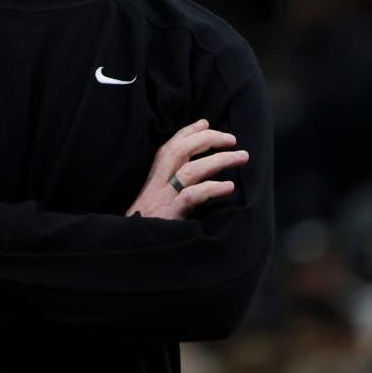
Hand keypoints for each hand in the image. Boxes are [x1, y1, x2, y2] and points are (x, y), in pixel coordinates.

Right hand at [125, 119, 246, 219]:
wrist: (130, 249)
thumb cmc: (148, 226)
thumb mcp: (156, 202)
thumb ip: (170, 187)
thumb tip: (195, 175)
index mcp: (154, 180)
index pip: (169, 147)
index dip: (187, 132)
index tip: (205, 123)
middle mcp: (157, 184)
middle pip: (179, 151)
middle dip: (207, 139)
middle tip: (232, 139)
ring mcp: (163, 200)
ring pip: (190, 171)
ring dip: (218, 160)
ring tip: (241, 157)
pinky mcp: (169, 216)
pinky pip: (191, 197)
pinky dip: (211, 189)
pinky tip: (228, 187)